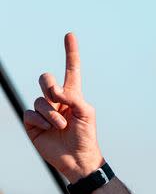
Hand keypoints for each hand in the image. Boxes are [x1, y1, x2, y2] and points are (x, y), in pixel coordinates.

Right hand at [23, 33, 102, 182]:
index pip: (71, 70)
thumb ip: (74, 98)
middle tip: (59, 98)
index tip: (70, 35)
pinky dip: (41, 121)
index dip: (70, 53)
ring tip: (62, 126)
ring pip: (39, 100)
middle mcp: (56, 101)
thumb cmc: (86, 136)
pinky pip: (31, 114)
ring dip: (52, 114)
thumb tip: (55, 93)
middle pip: (46, 79)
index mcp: (73, 95)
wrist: (77, 159)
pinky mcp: (33, 123)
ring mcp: (43, 111)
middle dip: (49, 85)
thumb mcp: (86, 114)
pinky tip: (49, 129)